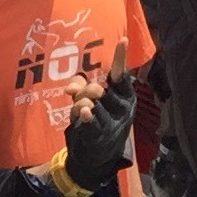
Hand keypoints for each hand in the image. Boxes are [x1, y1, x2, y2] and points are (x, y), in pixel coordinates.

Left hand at [63, 39, 135, 190]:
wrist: (97, 156)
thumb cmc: (98, 121)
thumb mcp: (94, 101)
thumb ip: (82, 86)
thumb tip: (70, 88)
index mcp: (126, 96)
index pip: (122, 74)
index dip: (121, 57)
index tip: (123, 40)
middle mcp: (124, 108)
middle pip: (97, 88)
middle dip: (83, 91)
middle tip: (78, 98)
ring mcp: (114, 122)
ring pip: (88, 102)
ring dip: (77, 105)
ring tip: (80, 113)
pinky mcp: (101, 135)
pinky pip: (91, 120)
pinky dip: (85, 115)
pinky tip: (84, 112)